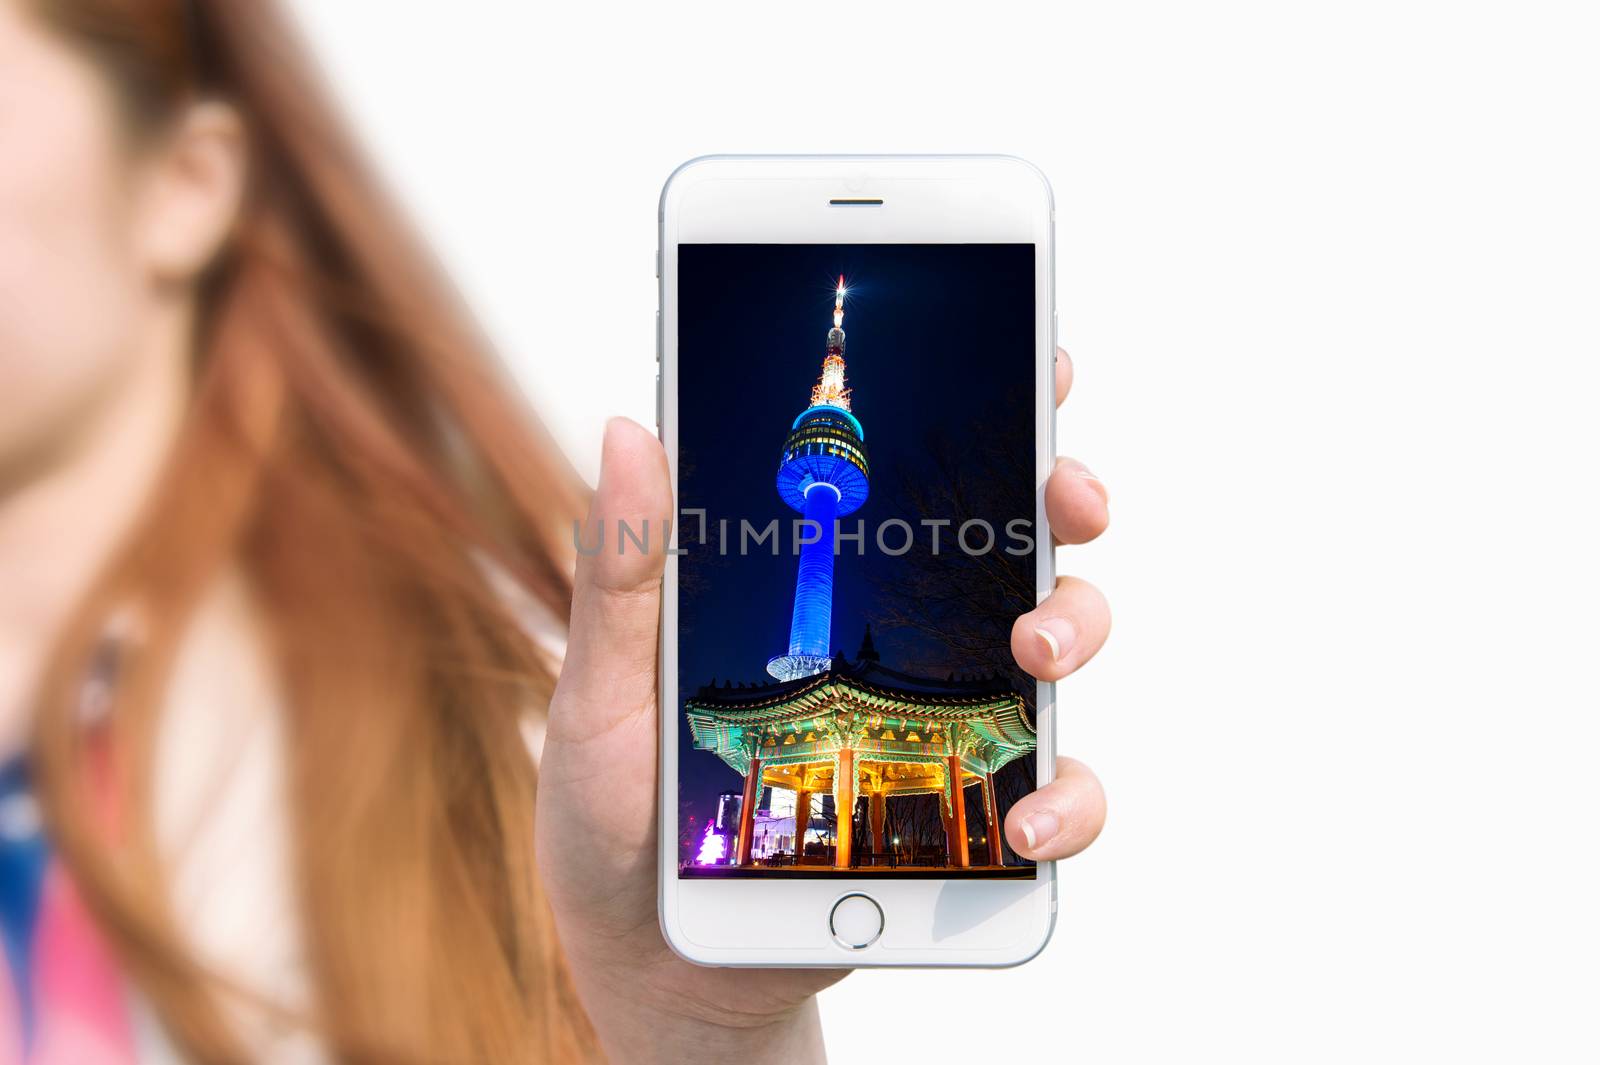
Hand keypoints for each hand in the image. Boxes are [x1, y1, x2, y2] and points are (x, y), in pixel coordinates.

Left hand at [536, 348, 1110, 1063]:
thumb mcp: (601, 691)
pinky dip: (1068, 798)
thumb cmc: (616, 812)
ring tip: (1038, 652)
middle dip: (1061, 496)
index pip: (903, 475)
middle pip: (1008, 537)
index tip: (1042, 358)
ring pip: (1055, 640)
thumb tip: (629, 427)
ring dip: (1076, 625)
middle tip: (1069, 497)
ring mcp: (934, 716)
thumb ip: (622, 575)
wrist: (653, 954)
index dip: (985, 406)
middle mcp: (888, 633)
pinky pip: (1055, 792)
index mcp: (805, 584)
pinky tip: (1027, 820)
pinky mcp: (959, 812)